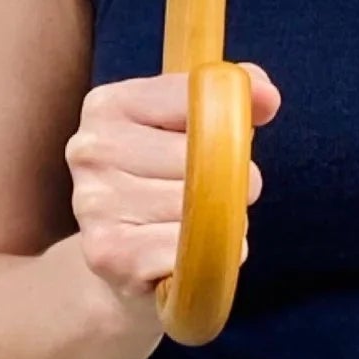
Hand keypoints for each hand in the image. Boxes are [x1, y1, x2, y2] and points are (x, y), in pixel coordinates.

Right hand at [65, 66, 280, 301]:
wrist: (121, 262)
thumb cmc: (164, 184)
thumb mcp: (191, 129)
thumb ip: (233, 98)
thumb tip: (267, 97)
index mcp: (107, 105)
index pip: (194, 97)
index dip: (230, 121)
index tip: (240, 133)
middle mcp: (91, 149)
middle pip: (202, 155)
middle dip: (232, 178)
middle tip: (218, 194)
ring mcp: (94, 202)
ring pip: (199, 206)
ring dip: (222, 221)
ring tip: (198, 225)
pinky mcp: (107, 252)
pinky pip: (188, 249)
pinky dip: (206, 257)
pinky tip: (186, 256)